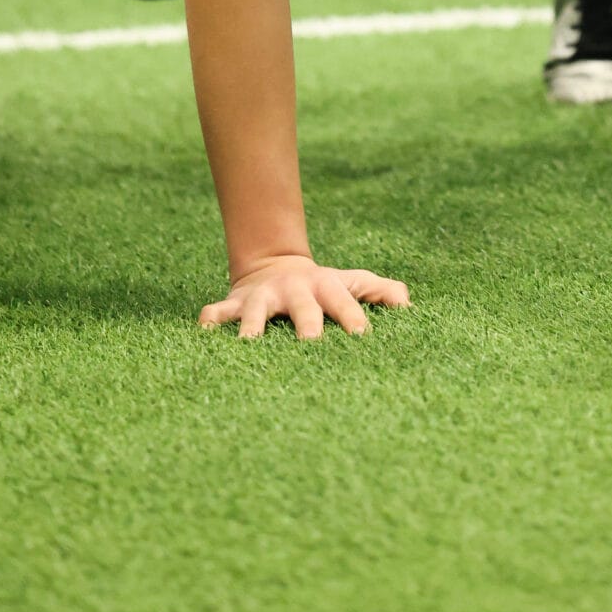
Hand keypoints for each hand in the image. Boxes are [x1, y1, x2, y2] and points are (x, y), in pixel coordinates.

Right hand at [199, 252, 411, 340]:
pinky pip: (217, 313)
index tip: (362, 337)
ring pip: (256, 312)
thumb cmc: (322, 287)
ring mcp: (263, 298)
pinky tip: (202, 337)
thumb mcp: (351, 282)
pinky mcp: (234, 305)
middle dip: (307, 325)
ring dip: (252, 329)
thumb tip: (408, 305)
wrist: (274, 264)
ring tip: (247, 346)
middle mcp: (294, 292)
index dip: (353, 318)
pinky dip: (209, 323)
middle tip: (310, 344)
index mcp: (325, 288)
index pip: (344, 302)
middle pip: (303, 308)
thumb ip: (380, 291)